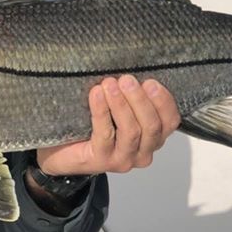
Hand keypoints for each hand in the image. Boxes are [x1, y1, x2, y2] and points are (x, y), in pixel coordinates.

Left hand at [36, 75, 180, 174]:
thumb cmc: (89, 128)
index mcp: (151, 138)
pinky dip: (102, 111)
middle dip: (140, 100)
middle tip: (127, 80)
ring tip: (110, 84)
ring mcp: (123, 159)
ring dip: (121, 104)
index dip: (163, 101)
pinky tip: (97, 95)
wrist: (60, 152)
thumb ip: (129, 96)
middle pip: (152, 126)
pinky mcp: (102, 160)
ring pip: (131, 131)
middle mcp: (141, 152)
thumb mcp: (116, 109)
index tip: (151, 82)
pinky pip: (105, 134)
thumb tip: (130, 70)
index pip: (170, 121)